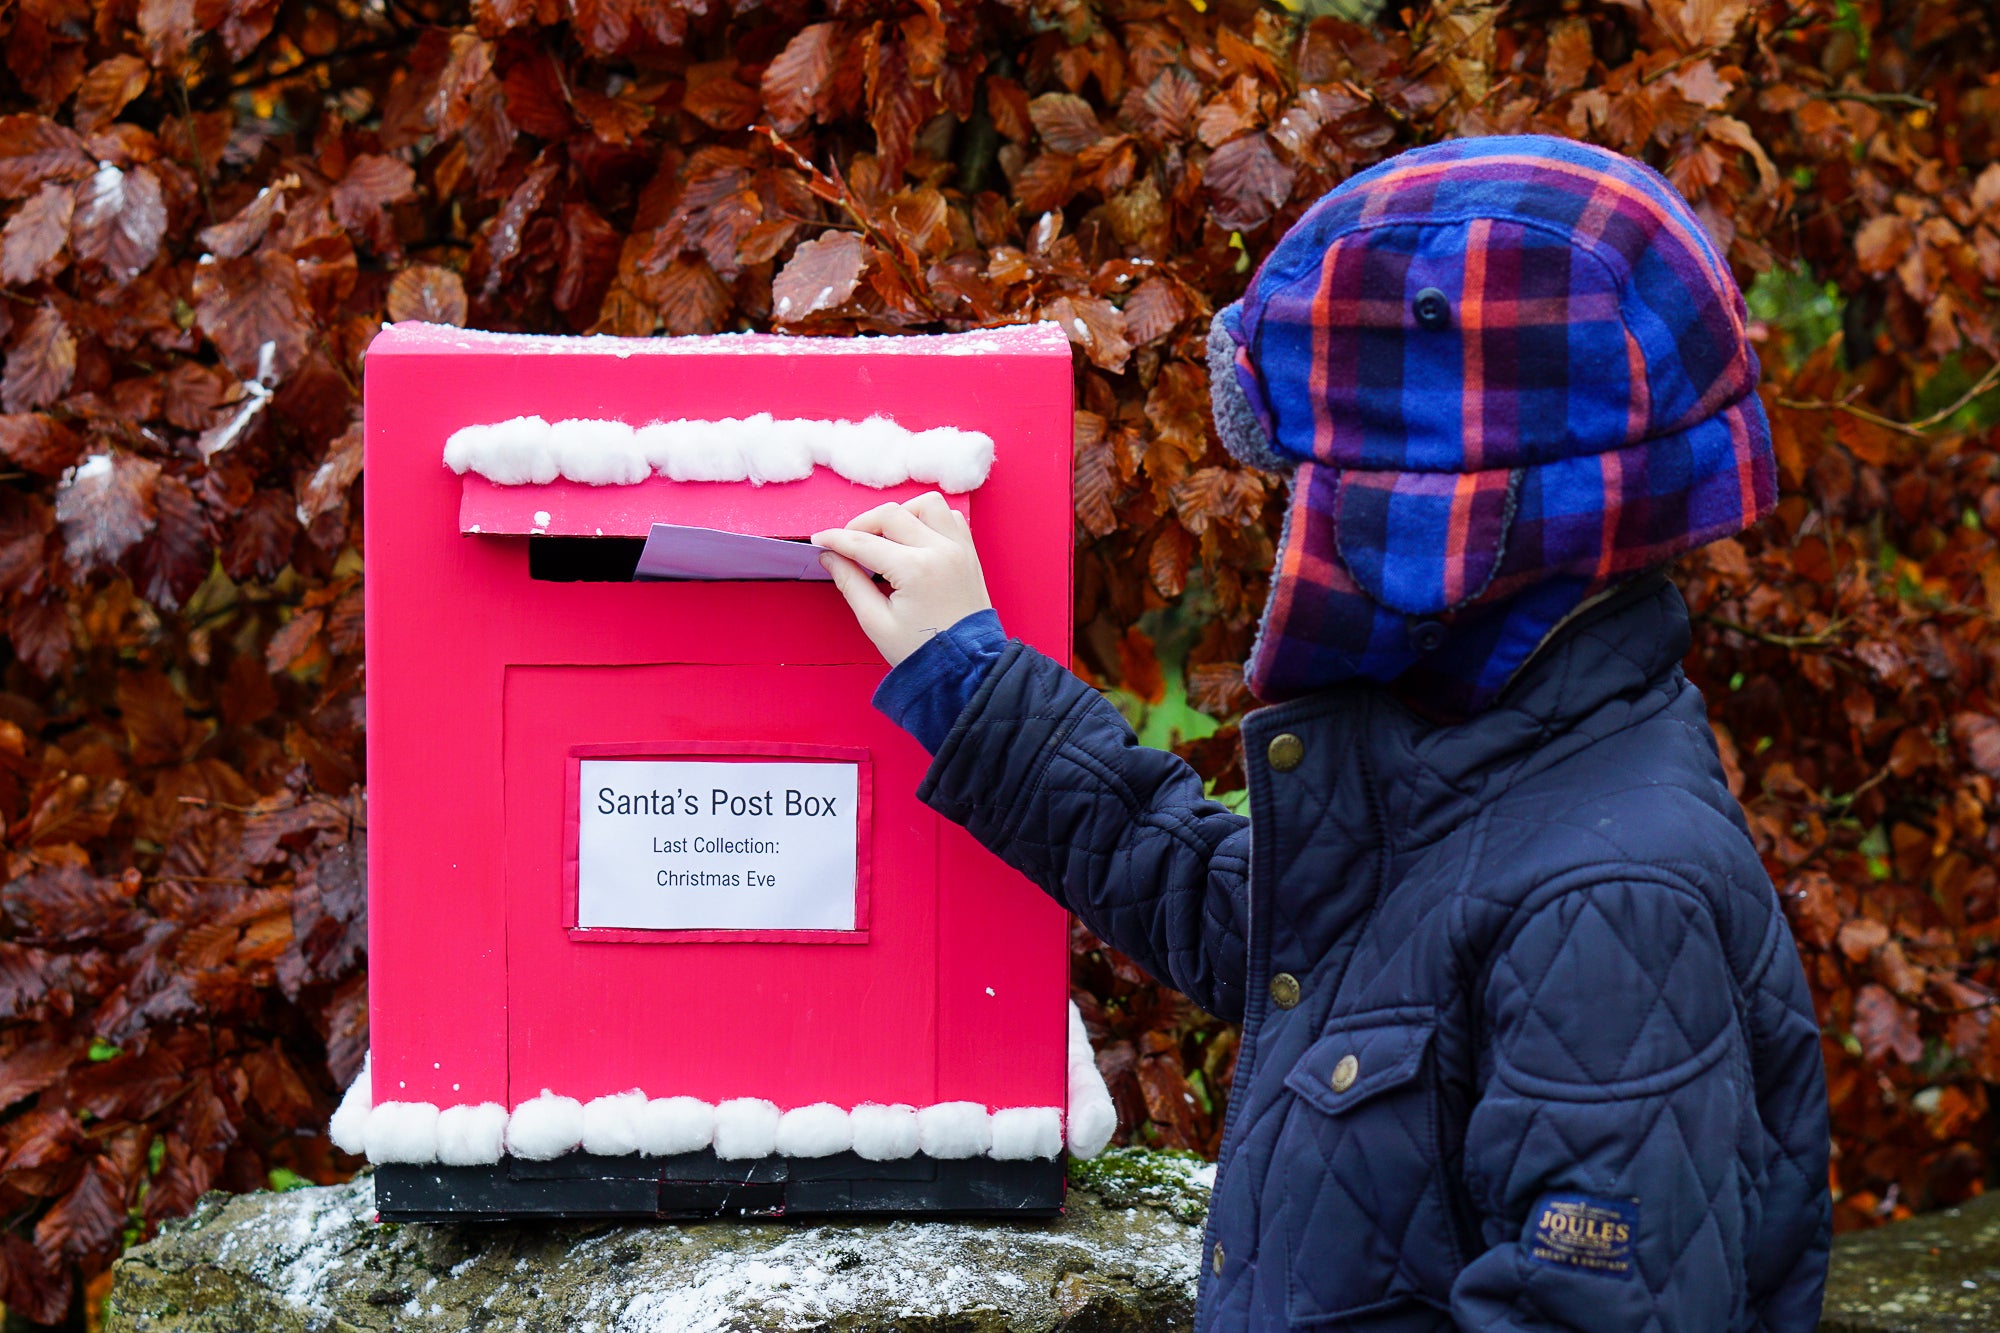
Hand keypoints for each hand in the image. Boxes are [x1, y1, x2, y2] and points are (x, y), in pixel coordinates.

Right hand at [812, 492, 992, 666]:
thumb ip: (851, 583)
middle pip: (892, 514)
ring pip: (925, 504)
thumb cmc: (921, 651)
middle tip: (848, 544)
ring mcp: (959, 548)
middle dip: (863, 524)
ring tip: (885, 539)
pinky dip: (928, 519)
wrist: (967, 668)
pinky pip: (949, 517)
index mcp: (915, 570)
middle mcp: (940, 550)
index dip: (836, 539)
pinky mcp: (969, 553)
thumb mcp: (876, 623)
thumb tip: (830, 557)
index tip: (819, 540)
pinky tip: (913, 540)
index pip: (864, 542)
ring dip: (900, 514)